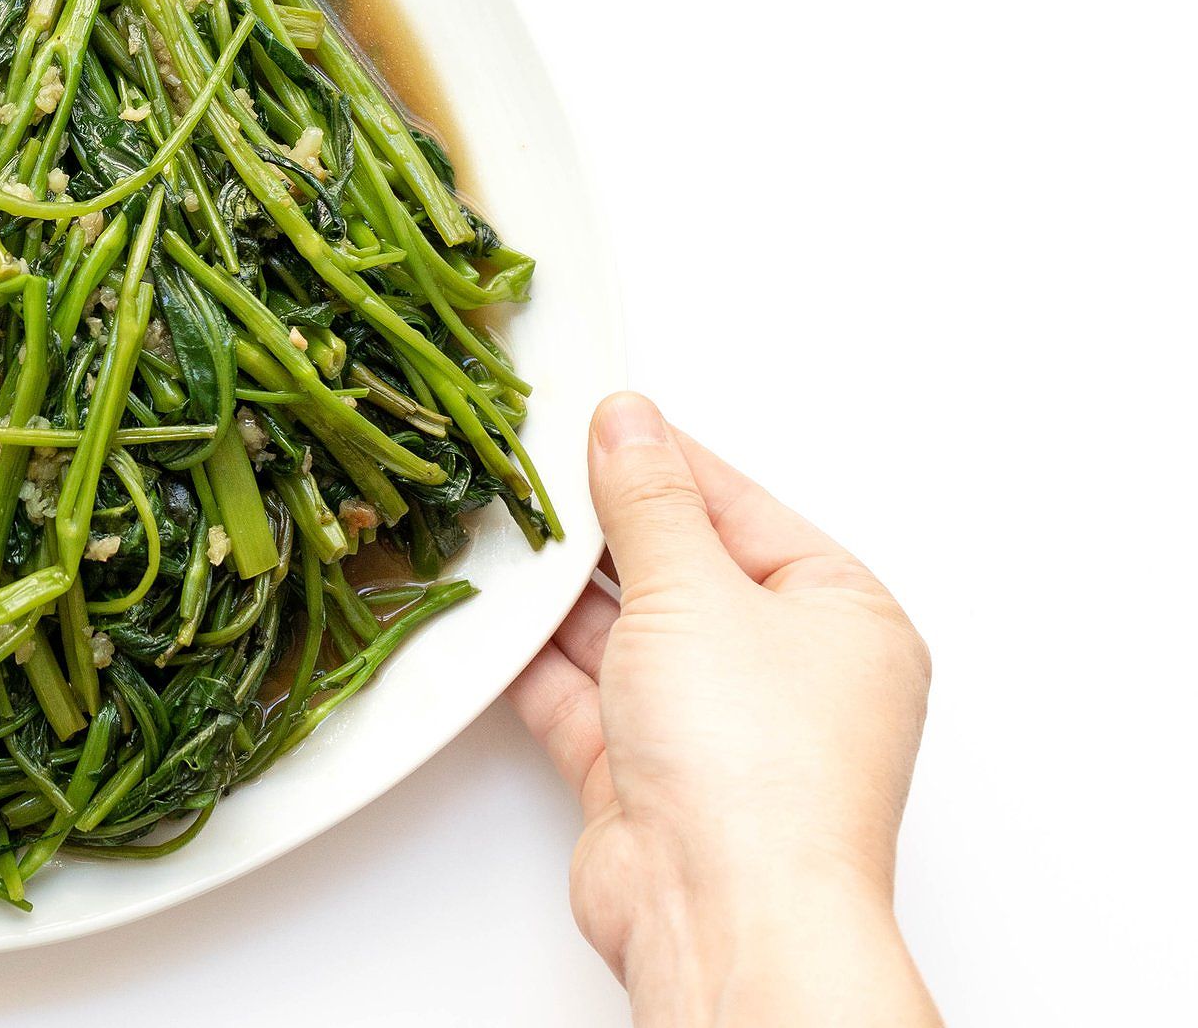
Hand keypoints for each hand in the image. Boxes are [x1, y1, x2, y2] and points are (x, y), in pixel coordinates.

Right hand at [508, 392, 935, 1023]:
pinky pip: (583, 695)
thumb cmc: (756, 764)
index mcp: (842, 615)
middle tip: (528, 469)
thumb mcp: (693, 592)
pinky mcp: (646, 777)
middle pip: (678, 569)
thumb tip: (627, 421)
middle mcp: (785, 672)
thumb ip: (647, 503)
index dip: (662, 460)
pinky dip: (535, 661)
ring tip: (497, 531)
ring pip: (623, 634)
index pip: (739, 507)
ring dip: (560, 595)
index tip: (593, 417)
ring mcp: (714, 728)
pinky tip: (489, 617)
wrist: (724, 915)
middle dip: (601, 528)